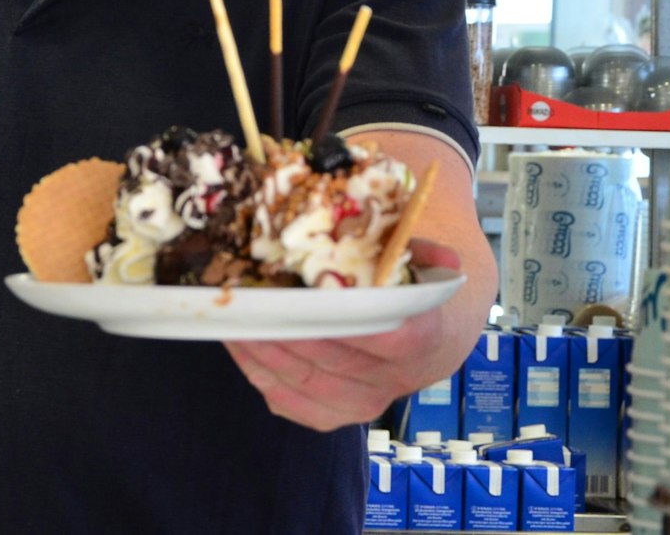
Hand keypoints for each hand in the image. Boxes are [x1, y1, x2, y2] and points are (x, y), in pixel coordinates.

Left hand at [225, 239, 461, 432]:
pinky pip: (287, 402)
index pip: (383, 337)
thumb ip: (422, 252)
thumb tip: (439, 253)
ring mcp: (361, 404)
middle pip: (330, 359)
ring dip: (261, 350)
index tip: (297, 295)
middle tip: (245, 300)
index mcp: (419, 340)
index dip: (338, 319)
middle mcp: (391, 380)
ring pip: (302, 382)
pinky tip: (236, 343)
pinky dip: (257, 372)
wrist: (429, 342)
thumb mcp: (424, 266)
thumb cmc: (412, 294)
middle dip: (284, 329)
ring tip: (230, 317)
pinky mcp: (333, 417)